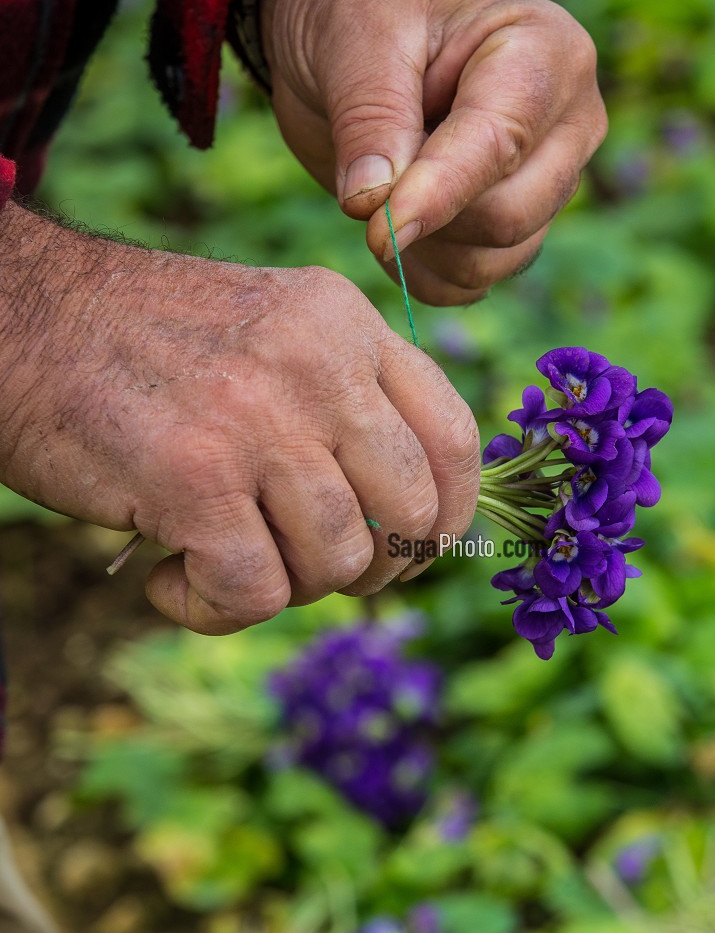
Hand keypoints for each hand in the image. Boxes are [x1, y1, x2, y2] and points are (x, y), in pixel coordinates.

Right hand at [0, 205, 478, 631]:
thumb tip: (410, 518)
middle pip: (411, 515)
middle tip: (311, 568)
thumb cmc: (142, 346)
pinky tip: (170, 580)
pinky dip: (213, 610)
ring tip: (222, 561)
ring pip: (336, 562)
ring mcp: (258, 421)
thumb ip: (345, 398)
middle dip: (373, 569)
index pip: (454, 438)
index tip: (414, 549)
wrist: (20, 322)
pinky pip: (255, 594)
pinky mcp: (194, 481)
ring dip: (285, 587)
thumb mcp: (270, 331)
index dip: (449, 516)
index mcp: (344, 323)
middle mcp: (316, 365)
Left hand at [261, 0, 607, 305]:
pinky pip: (473, 283)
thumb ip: (368, 117)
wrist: (357, 33)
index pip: (503, 144)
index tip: (375, 226)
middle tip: (365, 178)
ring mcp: (552, 183)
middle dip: (428, 214)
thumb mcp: (353, 35)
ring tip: (379, 185)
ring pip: (494, 259)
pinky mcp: (519, 229)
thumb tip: (373, 205)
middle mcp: (570, 123)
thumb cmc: (365, 8)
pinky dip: (421, 269)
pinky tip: (393, 220)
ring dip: (421, 244)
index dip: (437, 193)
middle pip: (510, 216)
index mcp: (547, 51)